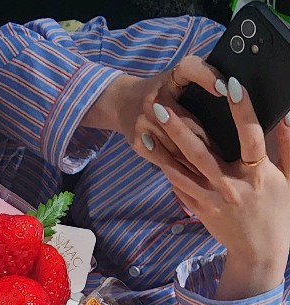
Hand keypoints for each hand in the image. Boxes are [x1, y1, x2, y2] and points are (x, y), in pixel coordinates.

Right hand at [84, 55, 225, 161]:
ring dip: (199, 161)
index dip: (207, 76)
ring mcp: (144, 123)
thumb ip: (203, 77)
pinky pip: (165, 161)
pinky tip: (197, 179)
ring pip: (178, 147)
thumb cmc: (162, 89)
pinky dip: (182, 171)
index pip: (189, 68)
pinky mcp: (139, 143)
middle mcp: (154, 99)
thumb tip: (238, 82)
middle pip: (188, 121)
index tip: (225, 88)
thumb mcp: (178, 77)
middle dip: (211, 140)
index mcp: (169, 78)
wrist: (122, 103)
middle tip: (237, 154)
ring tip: (221, 172)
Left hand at [142, 79, 289, 298]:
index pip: (250, 135)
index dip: (241, 109)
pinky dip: (165, 169)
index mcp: (258, 175)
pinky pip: (179, 187)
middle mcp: (231, 186)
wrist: (258, 254)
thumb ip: (288, 146)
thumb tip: (285, 116)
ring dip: (162, 149)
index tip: (231, 85)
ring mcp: (211, 199)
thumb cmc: (278, 214)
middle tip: (160, 106)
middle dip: (179, 128)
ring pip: (182, 170)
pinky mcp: (199, 209)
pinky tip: (153, 153)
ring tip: (146, 129)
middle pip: (201, 152)